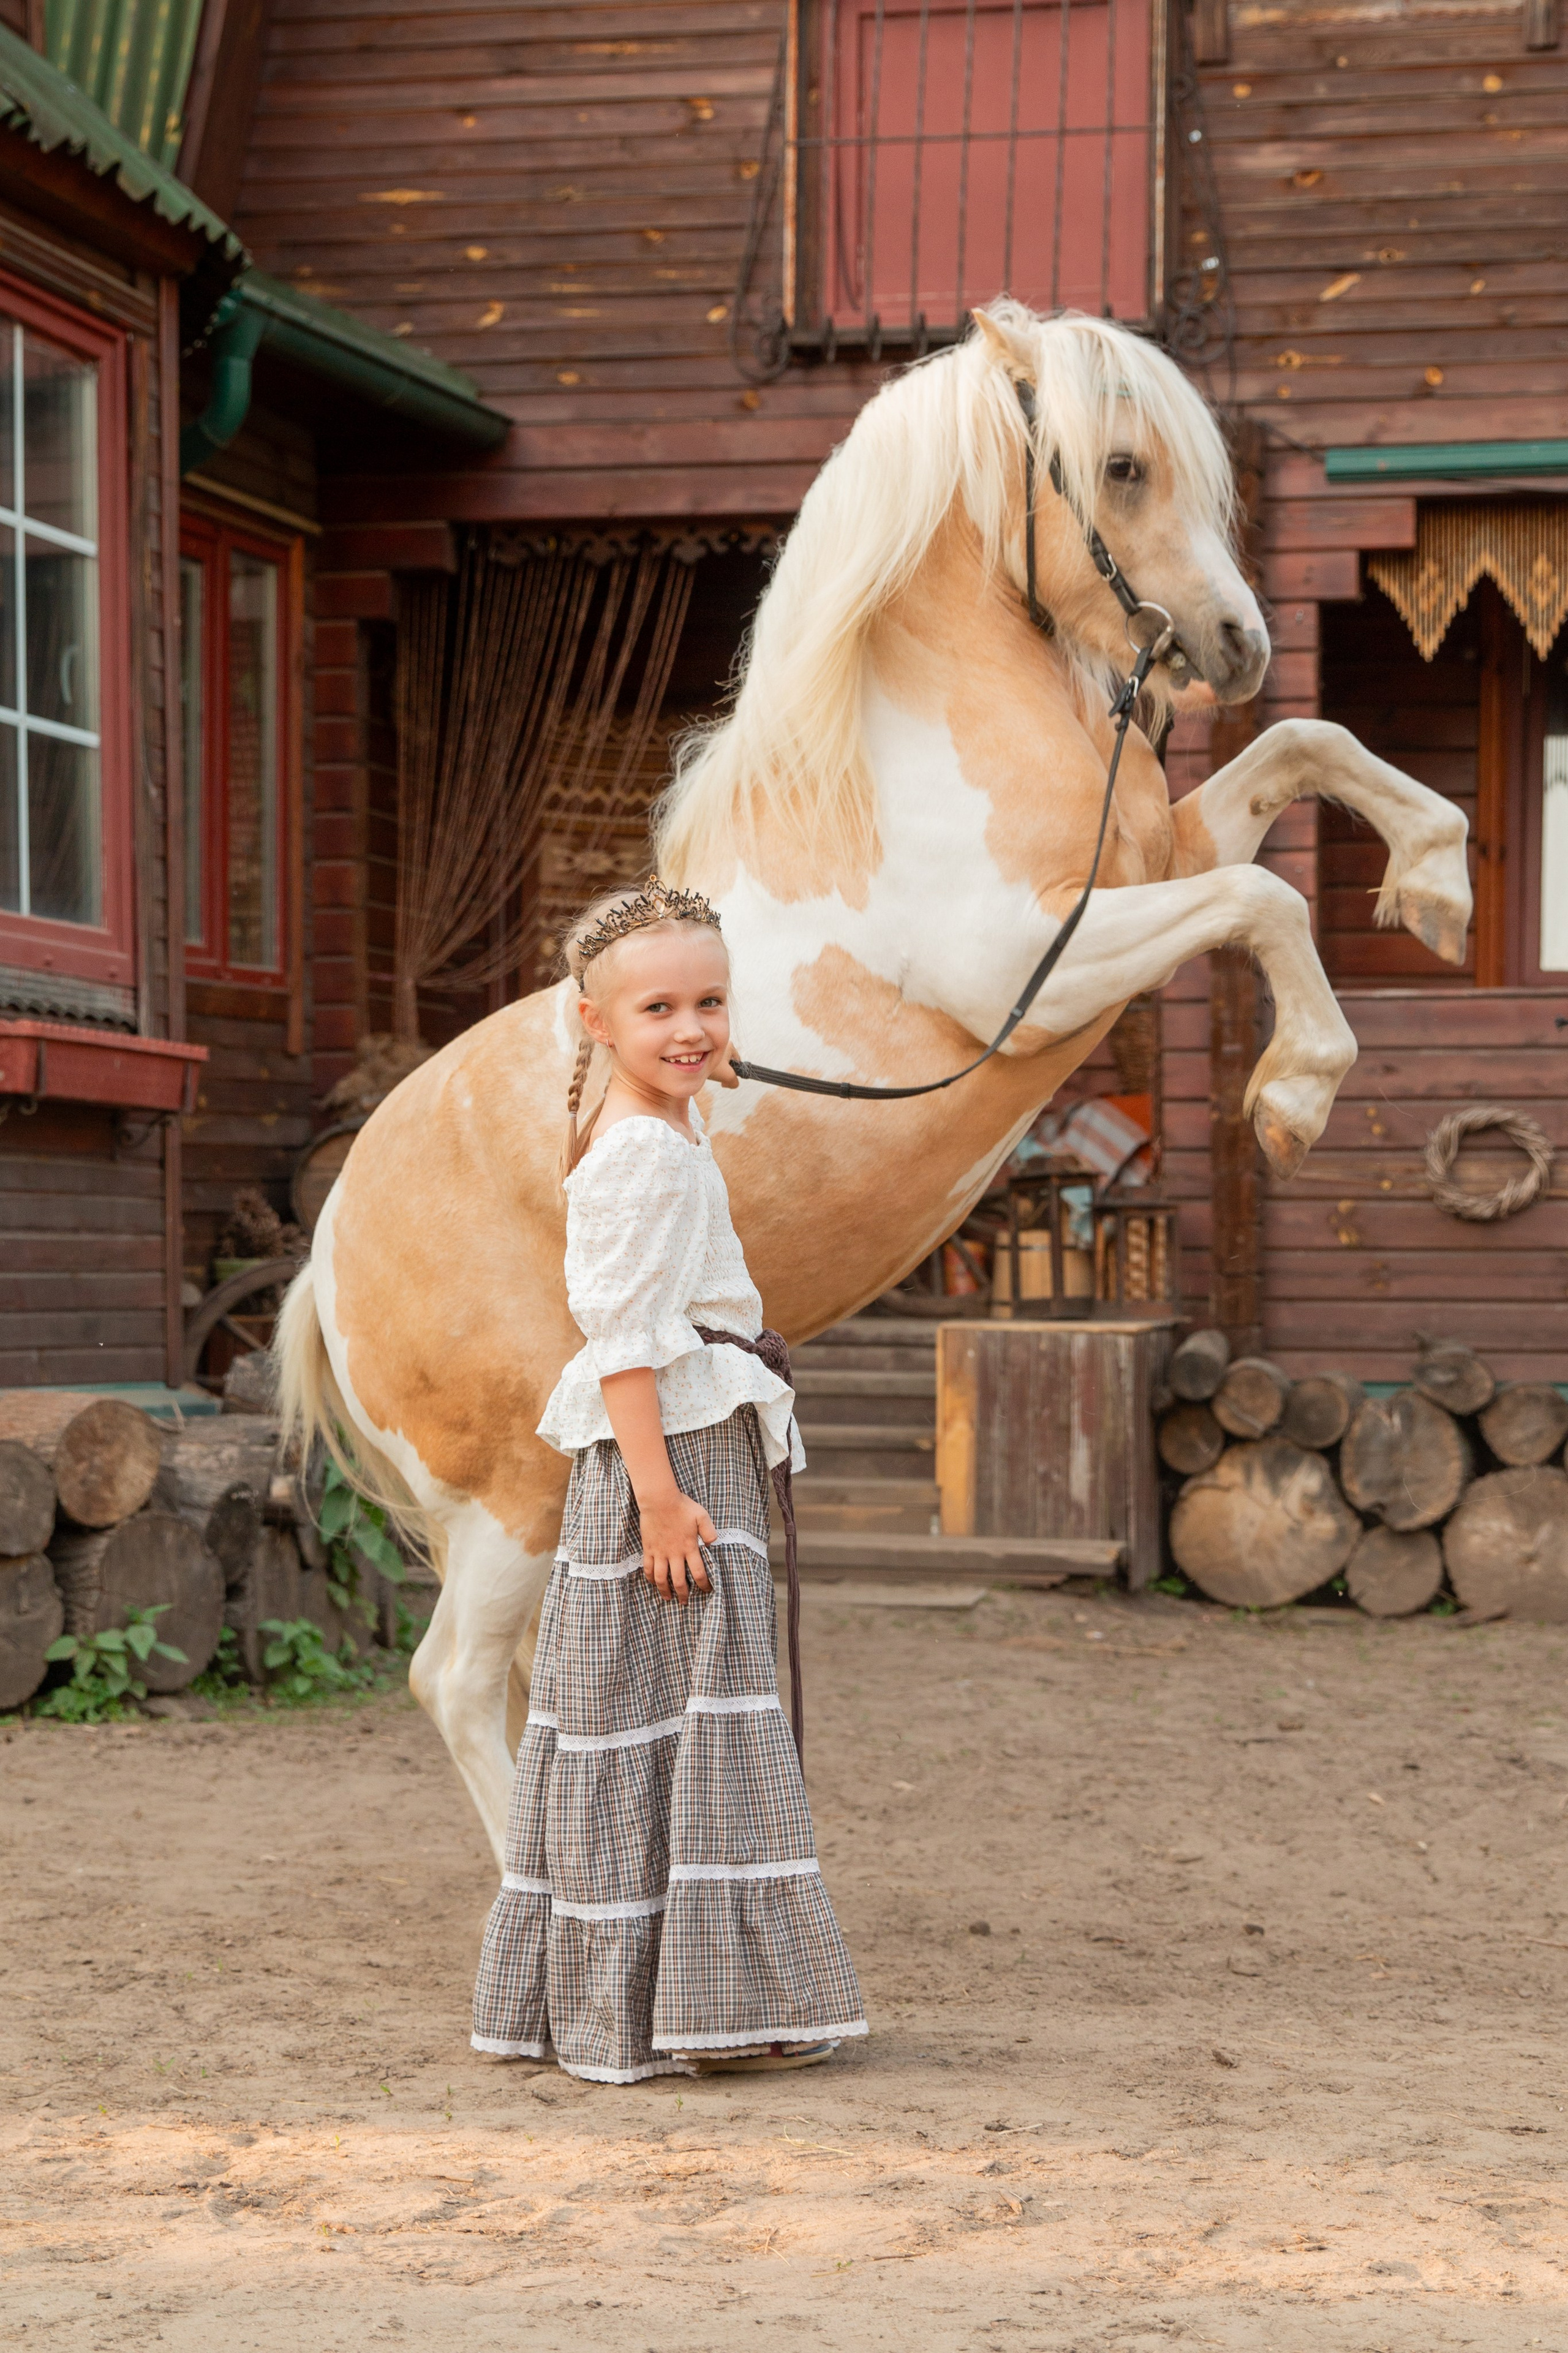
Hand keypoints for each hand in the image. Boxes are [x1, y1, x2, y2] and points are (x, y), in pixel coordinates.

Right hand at [637, 1485, 716, 1602]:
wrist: (659, 1500)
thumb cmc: (682, 1506)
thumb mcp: (702, 1516)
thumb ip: (709, 1531)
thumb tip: (713, 1544)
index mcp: (689, 1547)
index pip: (698, 1572)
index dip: (703, 1585)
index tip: (706, 1590)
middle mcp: (675, 1554)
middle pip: (679, 1581)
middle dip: (683, 1594)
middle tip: (685, 1602)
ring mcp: (660, 1552)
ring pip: (661, 1578)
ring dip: (665, 1590)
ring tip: (668, 1598)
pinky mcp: (649, 1549)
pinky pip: (648, 1568)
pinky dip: (650, 1578)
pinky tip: (653, 1583)